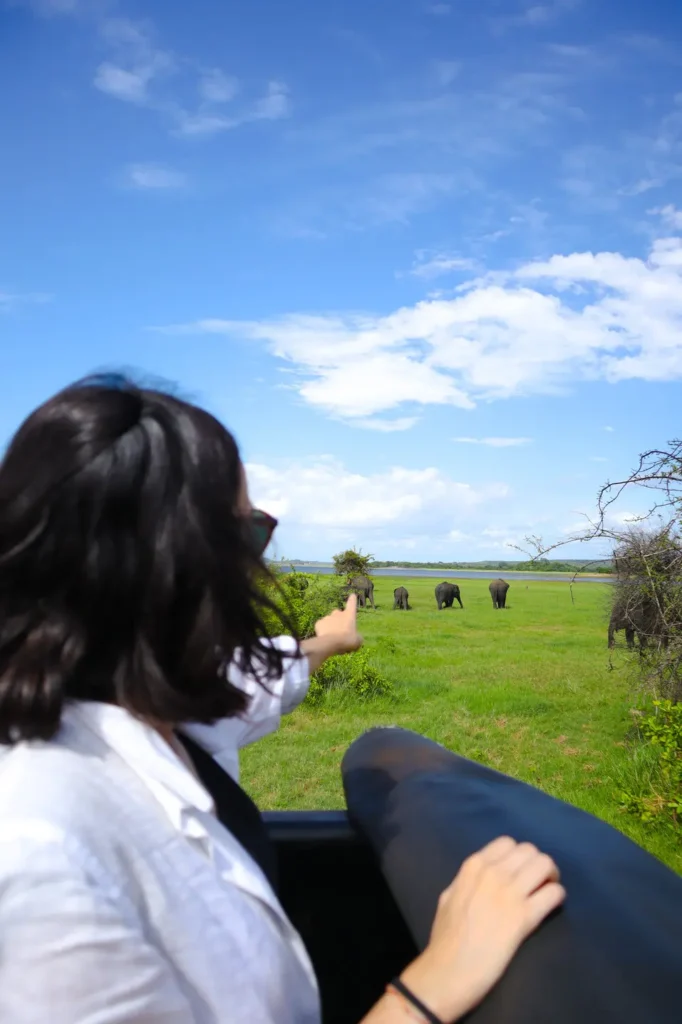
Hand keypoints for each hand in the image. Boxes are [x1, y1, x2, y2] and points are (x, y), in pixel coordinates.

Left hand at [314, 593, 363, 655]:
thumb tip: (357, 637)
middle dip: (339, 619)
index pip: (352, 604)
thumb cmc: (348, 640)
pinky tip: (325, 637)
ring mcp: (328, 617)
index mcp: (349, 615)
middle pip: (338, 613)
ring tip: (333, 638)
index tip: (352, 595)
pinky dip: (323, 630)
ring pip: (329, 620)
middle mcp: (338, 613)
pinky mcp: (319, 623)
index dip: (352, 600)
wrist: (331, 643)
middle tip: (340, 631)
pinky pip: (321, 626)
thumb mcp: (357, 640)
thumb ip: (357, 636)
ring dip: (331, 626)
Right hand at [401, 837, 565, 1022]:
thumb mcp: (450, 896)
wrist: (448, 971)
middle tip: (538, 882)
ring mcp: (510, 893)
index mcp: (473, 866)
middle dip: (537, 864)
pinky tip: (551, 906)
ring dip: (550, 876)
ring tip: (547, 891)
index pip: (507, 843)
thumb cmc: (445, 938)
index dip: (518, 856)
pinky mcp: (525, 917)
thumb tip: (483, 877)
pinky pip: (553, 893)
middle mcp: (493, 872)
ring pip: (545, 864)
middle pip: (530, 851)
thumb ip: (468, 881)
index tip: (520, 871)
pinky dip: (557, 896)